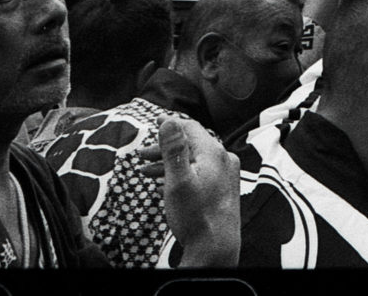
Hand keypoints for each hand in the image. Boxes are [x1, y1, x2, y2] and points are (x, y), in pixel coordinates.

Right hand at [145, 116, 238, 266]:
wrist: (216, 246)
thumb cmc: (196, 216)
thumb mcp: (177, 180)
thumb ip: (173, 149)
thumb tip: (169, 122)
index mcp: (214, 153)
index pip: (191, 128)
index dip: (171, 124)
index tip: (155, 121)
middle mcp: (223, 159)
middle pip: (191, 144)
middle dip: (165, 147)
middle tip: (142, 154)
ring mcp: (225, 174)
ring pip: (194, 159)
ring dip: (170, 161)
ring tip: (145, 170)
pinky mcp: (222, 187)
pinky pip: (199, 171)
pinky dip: (181, 172)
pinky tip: (165, 182)